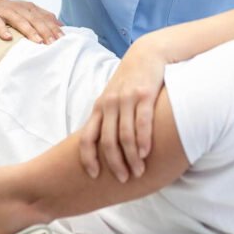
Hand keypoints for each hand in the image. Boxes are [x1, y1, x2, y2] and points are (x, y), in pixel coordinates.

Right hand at [0, 0, 63, 43]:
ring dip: (29, 31)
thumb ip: (43, 17)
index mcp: (29, 8)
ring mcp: (5, 11)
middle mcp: (19, 9)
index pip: (45, 18)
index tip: (63, 39)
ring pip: (19, 21)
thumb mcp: (27, 12)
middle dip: (46, 31)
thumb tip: (61, 25)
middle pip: (35, 20)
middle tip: (54, 43)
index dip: (54, 28)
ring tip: (38, 41)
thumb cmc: (8, 10)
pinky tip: (8, 38)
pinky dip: (2, 30)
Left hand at [78, 37, 167, 181]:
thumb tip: (104, 145)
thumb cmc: (131, 80)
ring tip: (138, 172)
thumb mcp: (113, 97)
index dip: (88, 158)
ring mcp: (126, 99)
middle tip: (123, 179)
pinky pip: (142, 123)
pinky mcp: (144, 95)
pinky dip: (143, 141)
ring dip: (131, 157)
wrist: (147, 54)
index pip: (86, 137)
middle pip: (107, 141)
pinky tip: (147, 153)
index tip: (94, 175)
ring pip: (125, 136)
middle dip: (114, 164)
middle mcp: (110, 104)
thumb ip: (108, 117)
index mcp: (99, 107)